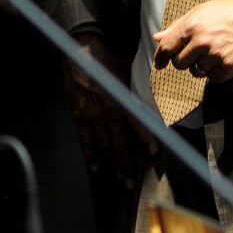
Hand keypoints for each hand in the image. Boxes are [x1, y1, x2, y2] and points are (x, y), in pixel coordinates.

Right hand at [64, 33, 153, 185]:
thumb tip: (148, 100)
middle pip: (119, 144)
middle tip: (130, 182)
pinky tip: (95, 166)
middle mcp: (108, 111)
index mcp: (122, 100)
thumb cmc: (106, 57)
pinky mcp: (78, 115)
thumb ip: (135, 90)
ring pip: (103, 146)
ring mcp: (91, 115)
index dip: (147, 139)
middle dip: (126, 164)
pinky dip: (90, 154)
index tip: (154, 154)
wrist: (81, 50)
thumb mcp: (127, 71)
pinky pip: (84, 139)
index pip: (138, 124)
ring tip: (118, 177)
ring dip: (111, 163)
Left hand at [152, 0, 232, 82]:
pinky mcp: (230, 68)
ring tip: (213, 50)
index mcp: (193, 25)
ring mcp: (217, 56)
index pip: (167, 48)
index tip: (159, 63)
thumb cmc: (230, 11)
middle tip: (196, 50)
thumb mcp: (201, 11)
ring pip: (195, 72)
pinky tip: (223, 57)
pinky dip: (215, 72)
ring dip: (200, 65)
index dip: (160, 57)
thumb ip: (177, 26)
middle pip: (179, 64)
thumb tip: (158, 38)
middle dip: (184, 59)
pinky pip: (212, 79)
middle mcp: (203, 42)